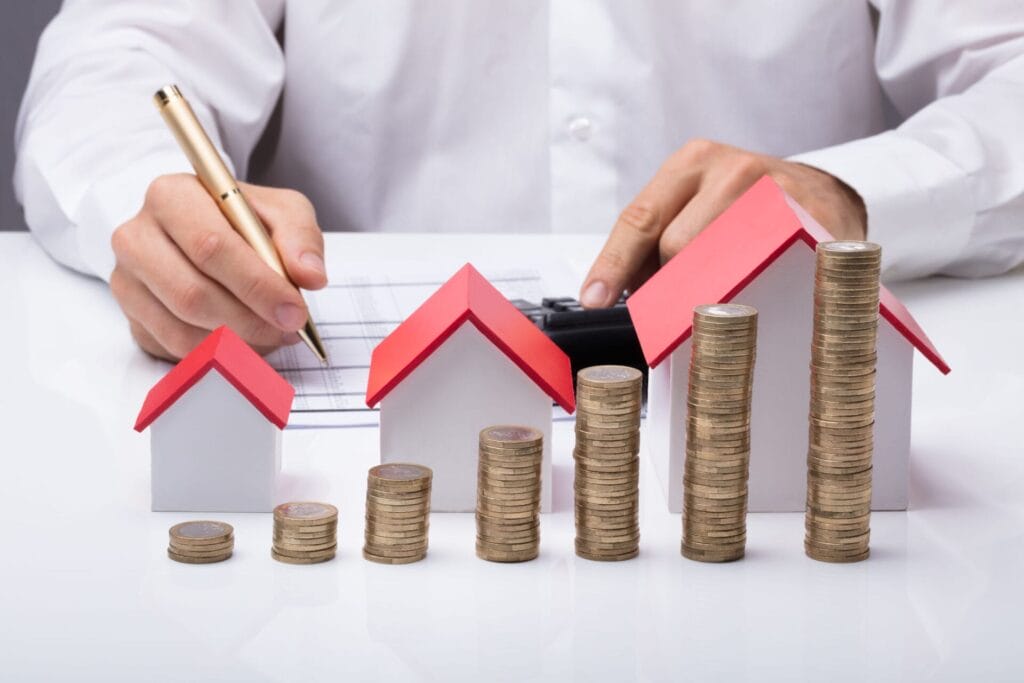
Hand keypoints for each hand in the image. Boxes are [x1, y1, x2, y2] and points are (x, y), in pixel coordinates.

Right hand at [110, 174, 326, 360]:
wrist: (206, 235)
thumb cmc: (244, 221)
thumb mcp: (282, 213)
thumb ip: (300, 238)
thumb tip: (310, 275)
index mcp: (172, 196)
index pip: (211, 246)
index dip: (257, 285)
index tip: (295, 310)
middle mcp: (137, 236)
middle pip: (193, 292)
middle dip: (250, 320)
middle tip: (288, 329)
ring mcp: (127, 279)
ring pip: (183, 326)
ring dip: (237, 341)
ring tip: (274, 335)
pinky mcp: (131, 316)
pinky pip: (174, 347)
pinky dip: (217, 353)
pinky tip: (246, 342)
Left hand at [579, 139, 866, 307]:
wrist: (823, 197)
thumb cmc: (746, 211)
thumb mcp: (695, 211)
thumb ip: (655, 244)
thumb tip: (622, 293)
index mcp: (692, 163)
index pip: (640, 219)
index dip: (614, 264)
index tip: (595, 299)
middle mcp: (732, 167)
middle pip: (677, 244)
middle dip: (667, 284)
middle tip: (678, 306)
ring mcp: (776, 187)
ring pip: (722, 260)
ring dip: (711, 293)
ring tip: (720, 301)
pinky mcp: (815, 216)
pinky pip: (773, 266)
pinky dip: (760, 289)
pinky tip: (761, 294)